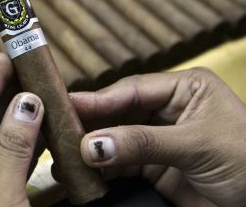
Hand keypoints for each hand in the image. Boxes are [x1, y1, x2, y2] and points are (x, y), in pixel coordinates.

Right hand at [73, 68, 245, 206]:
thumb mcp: (197, 144)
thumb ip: (143, 143)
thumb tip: (95, 144)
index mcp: (184, 88)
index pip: (132, 89)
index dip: (99, 98)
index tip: (69, 105)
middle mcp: (168, 110)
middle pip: (118, 112)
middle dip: (91, 123)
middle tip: (61, 130)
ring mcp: (159, 138)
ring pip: (115, 138)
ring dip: (92, 146)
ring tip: (66, 153)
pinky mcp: (154, 166)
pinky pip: (120, 163)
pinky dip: (102, 168)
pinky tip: (86, 170)